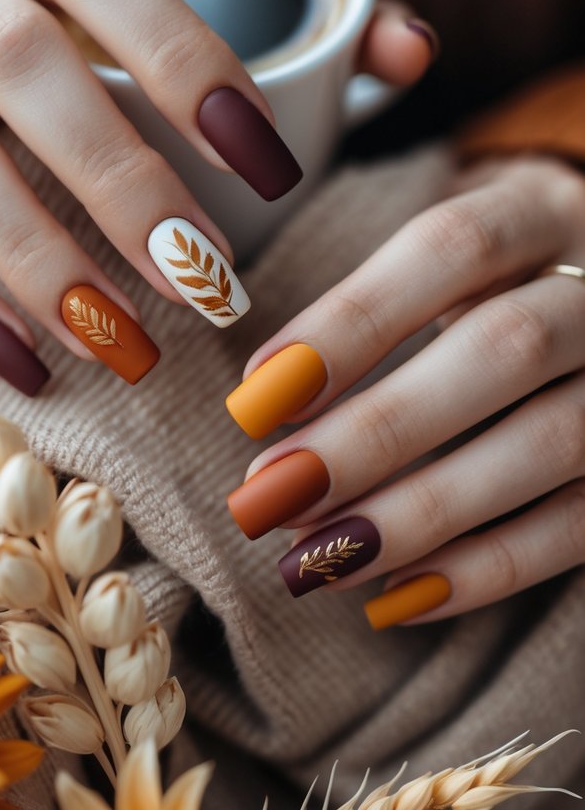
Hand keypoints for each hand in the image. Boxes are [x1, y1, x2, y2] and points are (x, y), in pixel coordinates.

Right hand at [0, 0, 435, 392]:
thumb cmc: (92, 15)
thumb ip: (309, 21)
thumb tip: (412, 49)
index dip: (186, 63)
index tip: (272, 167)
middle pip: (18, 61)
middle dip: (119, 180)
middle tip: (210, 283)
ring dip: (34, 253)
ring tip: (127, 345)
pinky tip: (29, 361)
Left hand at [226, 155, 584, 625]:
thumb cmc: (499, 280)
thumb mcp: (449, 262)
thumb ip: (374, 312)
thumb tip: (266, 401)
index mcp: (542, 213)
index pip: (452, 248)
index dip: (350, 320)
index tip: (258, 392)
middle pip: (505, 350)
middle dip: (377, 432)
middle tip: (270, 491)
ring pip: (553, 444)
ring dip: (422, 512)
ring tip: (317, 557)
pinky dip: (490, 568)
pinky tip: (397, 596)